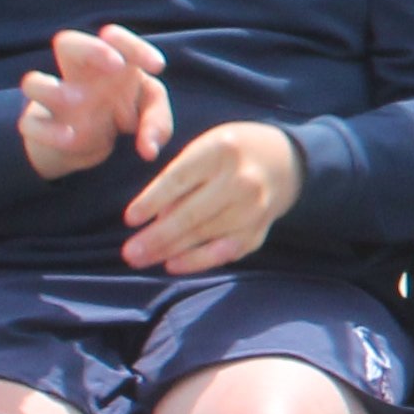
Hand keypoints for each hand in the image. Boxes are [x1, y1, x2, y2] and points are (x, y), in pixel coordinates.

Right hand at [18, 24, 170, 180]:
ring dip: (55, 92)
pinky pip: (29, 124)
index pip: (113, 38)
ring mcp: (53, 100)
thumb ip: (157, 123)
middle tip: (117, 66)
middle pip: (66, 42)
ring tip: (81, 102)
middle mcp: (76, 76)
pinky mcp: (39, 126)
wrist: (84, 142)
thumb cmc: (121, 114)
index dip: (134, 46)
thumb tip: (148, 150)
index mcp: (105, 63)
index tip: (157, 66)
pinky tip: (73, 138)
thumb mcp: (149, 114)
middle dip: (91, 49)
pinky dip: (49, 132)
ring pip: (33, 83)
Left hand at [117, 121, 301, 272]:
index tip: (129, 220)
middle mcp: (242, 180)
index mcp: (221, 151)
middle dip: (156, 237)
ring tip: (140, 259)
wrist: (284, 161)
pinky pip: (224, 251)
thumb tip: (155, 220)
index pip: (180, 179)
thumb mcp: (205, 147)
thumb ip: (181, 177)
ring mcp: (254, 208)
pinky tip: (173, 265)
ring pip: (205, 235)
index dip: (152, 201)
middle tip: (129, 253)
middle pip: (191, 214)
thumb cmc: (230, 153)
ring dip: (169, 250)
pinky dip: (197, 260)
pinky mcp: (259, 230)